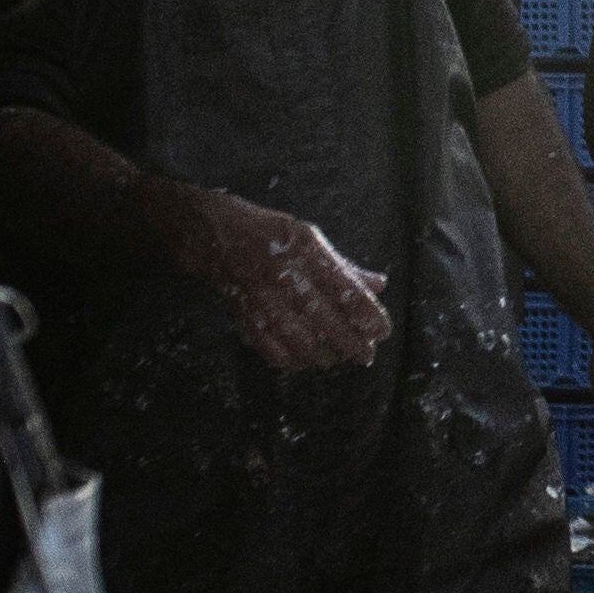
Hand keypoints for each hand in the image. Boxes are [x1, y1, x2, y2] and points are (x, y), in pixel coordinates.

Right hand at [164, 187, 393, 371]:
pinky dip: (292, 360)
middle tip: (366, 355)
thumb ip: (343, 265)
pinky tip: (305, 360)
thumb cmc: (267, 232)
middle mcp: (283, 274)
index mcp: (305, 250)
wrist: (211, 235)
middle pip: (326, 320)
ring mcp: (261, 298)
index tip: (382, 331)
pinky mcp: (242, 316)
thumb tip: (379, 285)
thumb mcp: (309, 236)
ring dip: (324, 355)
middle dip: (350, 343)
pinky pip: (271, 348)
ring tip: (337, 357)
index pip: (345, 289)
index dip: (366, 315)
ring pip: (300, 340)